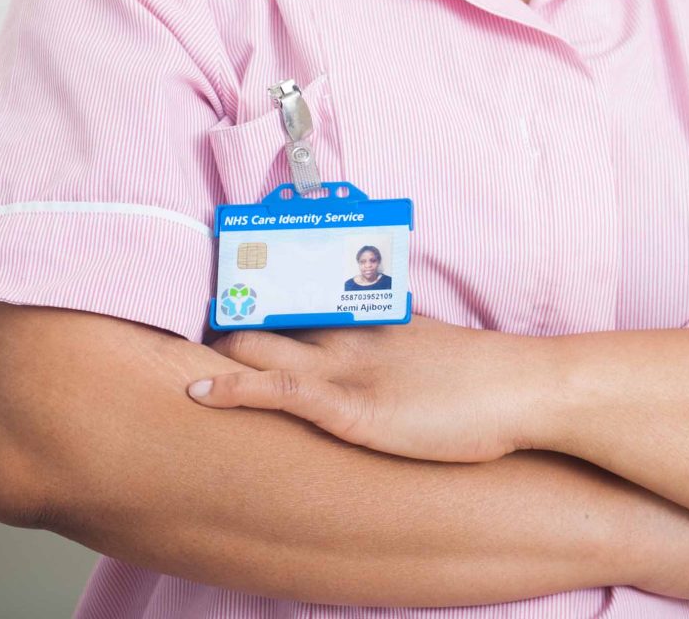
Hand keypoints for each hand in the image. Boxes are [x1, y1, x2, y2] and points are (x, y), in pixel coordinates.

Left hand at [190, 314, 547, 462]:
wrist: (521, 388)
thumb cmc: (485, 379)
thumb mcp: (433, 350)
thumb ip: (399, 347)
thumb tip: (384, 349)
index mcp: (371, 320)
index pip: (301, 296)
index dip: (258, 293)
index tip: (225, 281)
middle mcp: (350, 336)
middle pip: (271, 313)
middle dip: (227, 313)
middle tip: (185, 311)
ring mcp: (347, 370)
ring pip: (263, 344)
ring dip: (218, 344)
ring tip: (166, 346)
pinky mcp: (350, 408)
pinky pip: (279, 392)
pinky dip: (235, 389)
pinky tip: (201, 392)